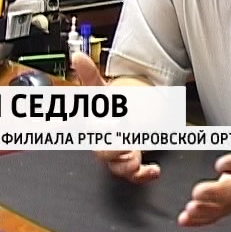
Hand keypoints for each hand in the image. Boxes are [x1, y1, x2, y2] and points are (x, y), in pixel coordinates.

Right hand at [70, 52, 160, 182]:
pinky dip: (145, 175)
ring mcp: (117, 155)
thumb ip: (89, 75)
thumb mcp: (101, 90)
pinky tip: (154, 169)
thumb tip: (76, 56)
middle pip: (102, 152)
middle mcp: (103, 142)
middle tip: (123, 146)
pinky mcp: (130, 163)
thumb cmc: (108, 107)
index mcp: (95, 124)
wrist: (123, 116)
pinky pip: (135, 175)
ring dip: (128, 165)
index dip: (94, 131)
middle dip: (112, 151)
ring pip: (117, 167)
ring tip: (136, 160)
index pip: (90, 129)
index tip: (103, 128)